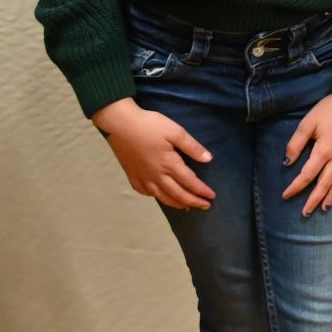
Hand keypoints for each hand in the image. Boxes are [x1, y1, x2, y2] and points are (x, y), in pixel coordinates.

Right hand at [91, 97, 213, 210]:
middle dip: (193, 201)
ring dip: (176, 203)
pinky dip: (154, 197)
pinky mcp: (131, 174)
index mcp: (169, 164)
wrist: (119, 124)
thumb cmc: (149, 125)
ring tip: (186, 207)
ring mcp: (142, 176)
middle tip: (205, 206)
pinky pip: (144, 191)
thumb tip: (208, 159)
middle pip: (177, 194)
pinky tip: (158, 196)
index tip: (212, 197)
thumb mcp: (175, 131)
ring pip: (161, 196)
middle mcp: (156, 175)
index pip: (190, 182)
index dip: (202, 191)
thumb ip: (192, 147)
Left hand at [283, 95, 331, 215]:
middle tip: (306, 213)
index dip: (296, 187)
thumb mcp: (308, 123)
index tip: (286, 195)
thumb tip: (288, 162)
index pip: (307, 175)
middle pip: (325, 184)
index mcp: (323, 151)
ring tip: (324, 207)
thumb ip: (296, 143)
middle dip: (314, 199)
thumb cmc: (329, 109)